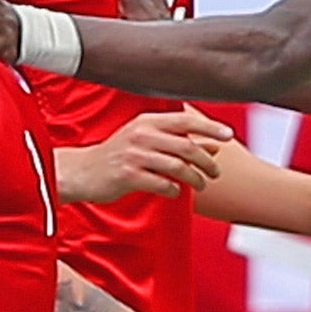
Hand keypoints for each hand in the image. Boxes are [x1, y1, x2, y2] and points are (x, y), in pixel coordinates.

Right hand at [58, 108, 232, 201]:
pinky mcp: (127, 175)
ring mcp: (134, 155)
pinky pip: (162, 184)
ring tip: (201, 185)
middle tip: (216, 173)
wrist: (81, 171)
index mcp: (147, 122)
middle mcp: (141, 135)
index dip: (210, 127)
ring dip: (195, 178)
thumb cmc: (119, 155)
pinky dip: (174, 190)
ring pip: (178, 167)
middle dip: (207, 162)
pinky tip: (175, 191)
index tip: (229, 135)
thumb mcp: (147, 141)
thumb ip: (179, 141)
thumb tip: (214, 144)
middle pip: (187, 146)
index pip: (186, 120)